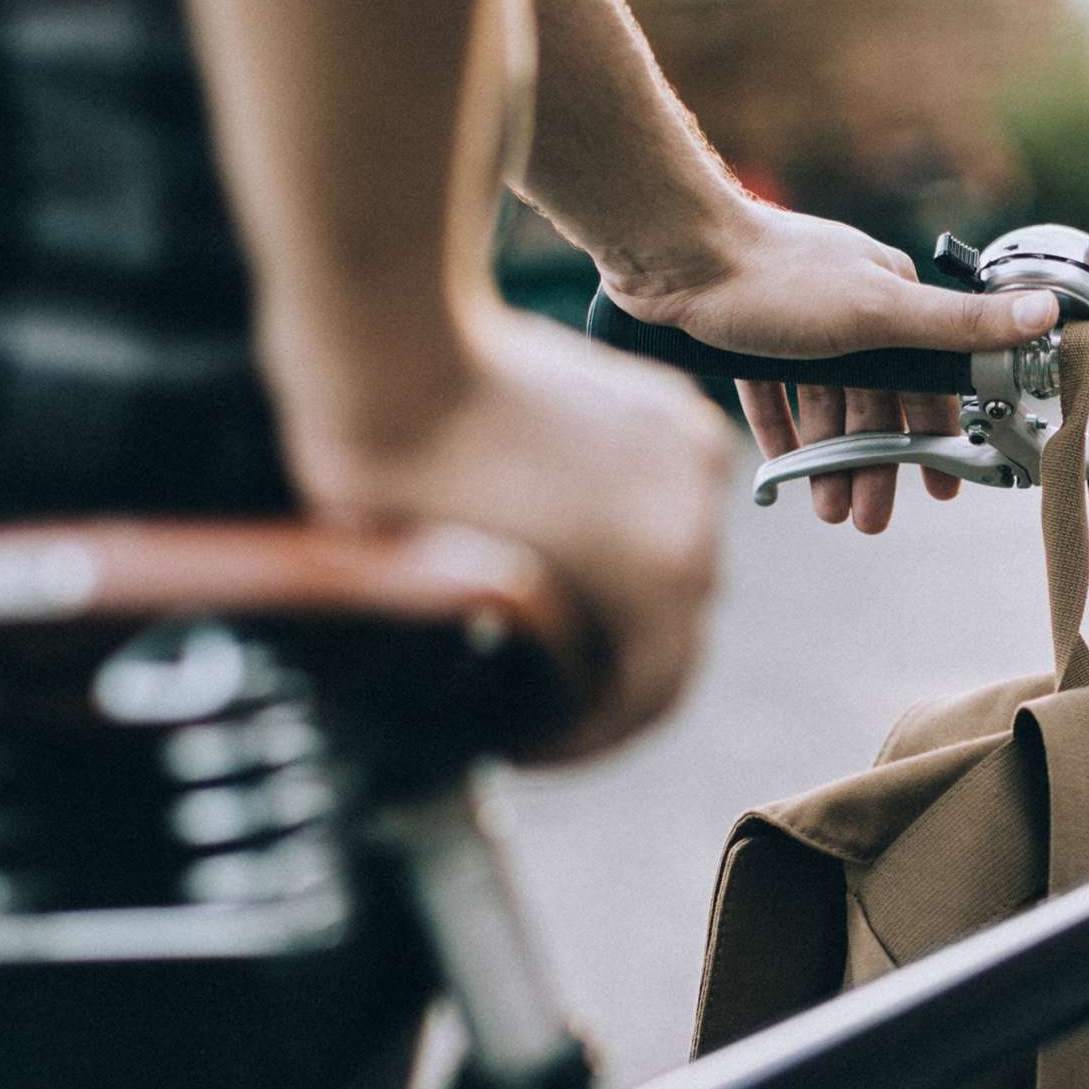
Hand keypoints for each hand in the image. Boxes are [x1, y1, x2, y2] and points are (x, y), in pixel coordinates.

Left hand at [274, 310, 735, 761]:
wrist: (392, 341)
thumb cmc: (400, 484)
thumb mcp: (454, 614)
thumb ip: (530, 669)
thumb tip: (536, 705)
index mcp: (660, 584)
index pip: (647, 702)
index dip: (583, 741)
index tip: (521, 747)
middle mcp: (696, 524)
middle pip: (668, 634)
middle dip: (600, 675)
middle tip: (529, 698)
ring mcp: (688, 457)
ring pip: (668, 563)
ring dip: (615, 599)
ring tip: (542, 618)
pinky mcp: (665, 409)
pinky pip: (661, 501)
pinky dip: (622, 533)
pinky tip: (560, 542)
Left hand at [600, 200, 1058, 532]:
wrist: (671, 252)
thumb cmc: (774, 278)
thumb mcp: (880, 311)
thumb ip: (960, 325)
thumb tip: (1048, 312)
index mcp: (888, 293)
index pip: (928, 377)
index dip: (934, 433)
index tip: (941, 483)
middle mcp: (847, 305)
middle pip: (873, 401)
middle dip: (876, 463)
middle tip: (872, 519)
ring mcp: (795, 322)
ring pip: (823, 404)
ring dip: (831, 459)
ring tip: (831, 511)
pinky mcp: (745, 335)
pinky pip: (773, 394)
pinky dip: (784, 433)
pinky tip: (785, 471)